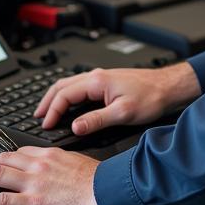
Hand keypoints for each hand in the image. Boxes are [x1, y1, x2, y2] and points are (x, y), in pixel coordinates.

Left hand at [0, 146, 108, 204]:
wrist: (106, 194)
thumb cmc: (100, 184)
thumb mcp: (80, 166)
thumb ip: (65, 168)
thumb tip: (62, 174)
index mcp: (50, 155)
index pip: (20, 152)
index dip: (3, 158)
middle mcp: (39, 164)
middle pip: (2, 159)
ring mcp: (34, 182)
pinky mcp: (33, 201)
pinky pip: (1, 201)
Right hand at [35, 61, 201, 135]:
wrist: (167, 87)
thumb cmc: (151, 97)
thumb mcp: (123, 113)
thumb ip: (96, 121)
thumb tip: (75, 127)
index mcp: (97, 82)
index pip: (64, 95)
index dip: (52, 111)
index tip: (45, 125)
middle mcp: (96, 77)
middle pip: (61, 86)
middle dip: (47, 102)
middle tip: (37, 116)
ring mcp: (100, 78)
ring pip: (69, 84)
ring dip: (56, 97)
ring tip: (47, 111)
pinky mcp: (105, 82)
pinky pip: (79, 86)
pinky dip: (67, 96)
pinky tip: (68, 105)